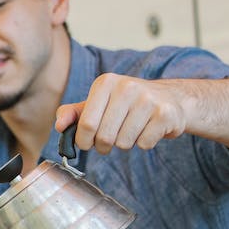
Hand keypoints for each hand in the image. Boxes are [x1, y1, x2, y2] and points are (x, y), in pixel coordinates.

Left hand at [55, 73, 190, 153]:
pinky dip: (143, 143)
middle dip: (104, 146)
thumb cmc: (126, 104)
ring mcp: (148, 99)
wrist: (169, 99)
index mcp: (105, 83)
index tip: (87, 143)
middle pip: (104, 137)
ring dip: (124, 144)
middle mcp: (127, 87)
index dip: (84, 141)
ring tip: (131, 130)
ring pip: (124, 143)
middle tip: (110, 140)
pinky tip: (147, 129)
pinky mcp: (164, 114)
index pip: (86, 124)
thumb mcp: (97, 103)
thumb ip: (73, 114)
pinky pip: (144, 144)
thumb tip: (59, 126)